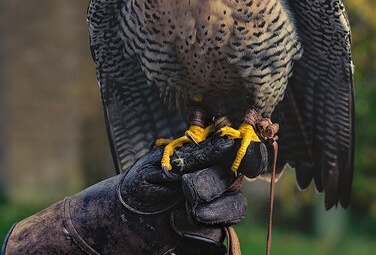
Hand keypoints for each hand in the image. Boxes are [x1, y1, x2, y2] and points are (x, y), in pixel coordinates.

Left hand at [117, 135, 266, 253]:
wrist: (119, 223)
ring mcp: (216, 208)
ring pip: (236, 208)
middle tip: (187, 190)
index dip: (251, 154)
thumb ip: (194, 155)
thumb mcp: (161, 163)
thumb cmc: (139, 185)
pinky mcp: (209, 235)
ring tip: (179, 215)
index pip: (241, 151)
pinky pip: (221, 236)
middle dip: (213, 184)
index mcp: (207, 156)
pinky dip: (200, 235)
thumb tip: (228, 142)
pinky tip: (178, 230)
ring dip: (212, 211)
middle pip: (237, 179)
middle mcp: (217, 180)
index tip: (245, 164)